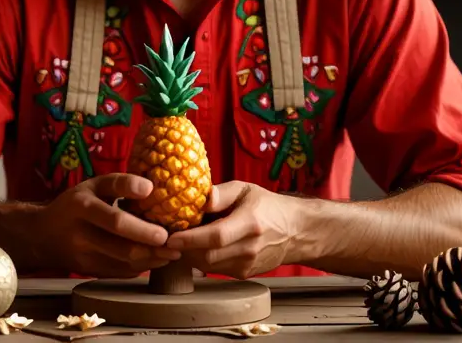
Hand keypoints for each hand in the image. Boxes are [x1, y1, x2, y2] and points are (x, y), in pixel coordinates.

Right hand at [41, 173, 178, 277]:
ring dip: (152, 258)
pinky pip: (120, 272)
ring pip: (123, 261)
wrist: (41, 236)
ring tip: (172, 252)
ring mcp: (83, 255)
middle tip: (173, 241)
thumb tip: (151, 188)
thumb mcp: (91, 185)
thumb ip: (119, 183)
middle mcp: (80, 232)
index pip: (113, 216)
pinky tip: (156, 260)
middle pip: (121, 244)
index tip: (157, 209)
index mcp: (81, 206)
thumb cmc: (75, 205)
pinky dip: (142, 267)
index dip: (137, 217)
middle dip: (151, 244)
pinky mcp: (88, 271)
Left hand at [165, 181, 301, 278]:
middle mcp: (249, 247)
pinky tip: (196, 248)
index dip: (190, 239)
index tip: (170, 236)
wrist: (296, 231)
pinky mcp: (244, 273)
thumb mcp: (246, 189)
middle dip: (183, 250)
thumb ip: (221, 193)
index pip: (215, 236)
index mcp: (250, 223)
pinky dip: (201, 260)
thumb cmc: (267, 206)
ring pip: (208, 266)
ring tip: (178, 241)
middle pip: (208, 256)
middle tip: (165, 239)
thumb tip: (198, 197)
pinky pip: (216, 269)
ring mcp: (247, 264)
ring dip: (189, 256)